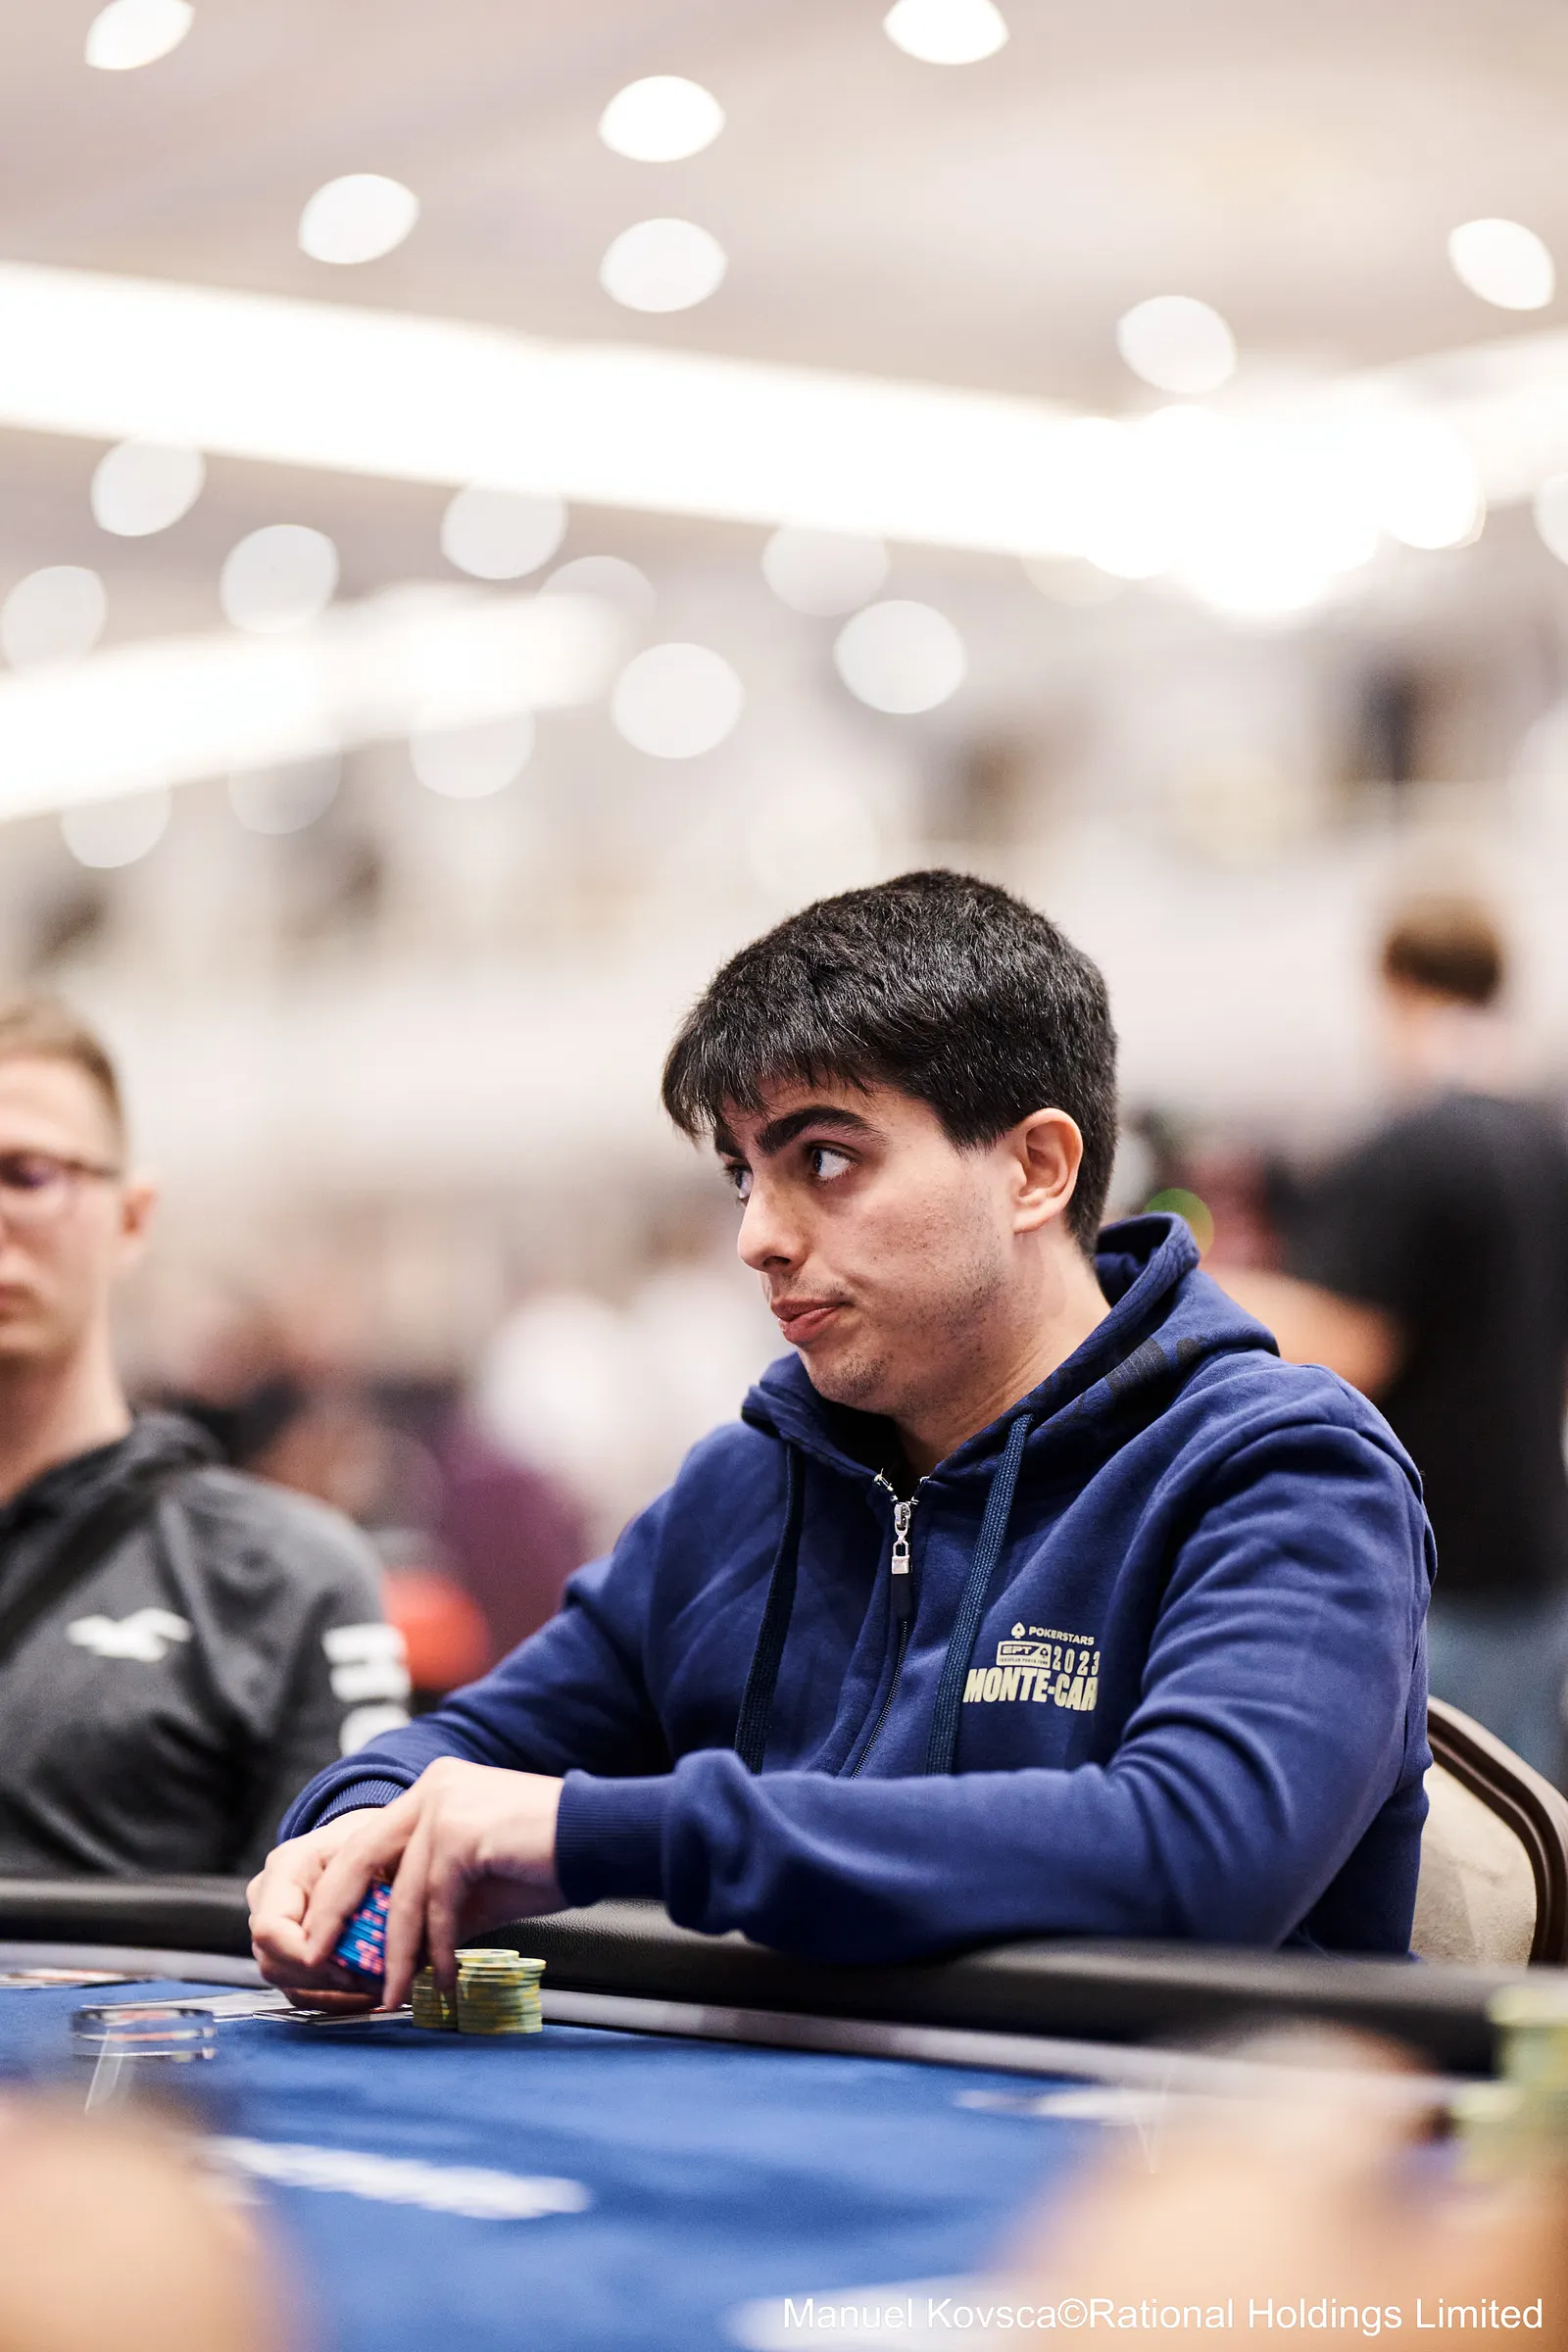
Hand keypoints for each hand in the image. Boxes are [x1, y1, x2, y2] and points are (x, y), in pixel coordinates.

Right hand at [248, 1811, 391, 2010]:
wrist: (365, 1834)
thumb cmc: (372, 1836)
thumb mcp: (374, 1849)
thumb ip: (362, 1891)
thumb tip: (365, 1944)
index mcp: (285, 1868)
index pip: (270, 1929)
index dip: (303, 1957)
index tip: (348, 1968)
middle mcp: (268, 1900)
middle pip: (275, 1963)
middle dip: (327, 1980)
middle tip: (377, 1982)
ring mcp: (274, 1930)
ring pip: (288, 1982)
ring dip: (336, 1993)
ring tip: (380, 1988)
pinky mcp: (288, 1951)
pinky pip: (303, 1989)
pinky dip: (337, 1997)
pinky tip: (370, 1992)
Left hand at [299, 1761, 564, 2010]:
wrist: (601, 1838)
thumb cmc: (545, 1859)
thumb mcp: (475, 1884)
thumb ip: (432, 1905)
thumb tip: (395, 1955)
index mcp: (431, 1790)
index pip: (367, 1844)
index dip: (340, 1896)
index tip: (327, 1941)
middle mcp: (431, 1788)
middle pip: (361, 1859)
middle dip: (336, 1918)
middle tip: (321, 1964)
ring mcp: (444, 1805)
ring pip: (399, 1892)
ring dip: (394, 1953)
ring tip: (392, 1995)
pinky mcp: (461, 1831)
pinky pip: (436, 1903)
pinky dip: (436, 1947)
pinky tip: (443, 1977)